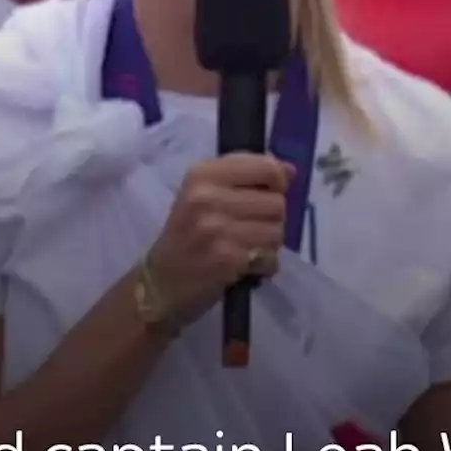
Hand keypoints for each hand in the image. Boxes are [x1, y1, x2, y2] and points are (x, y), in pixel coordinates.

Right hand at [145, 153, 292, 324]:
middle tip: (251, 228)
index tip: (268, 193)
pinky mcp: (226, 260)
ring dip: (269, 244)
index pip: (265, 167)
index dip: (277, 181)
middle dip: (272, 219)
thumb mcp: (204, 195)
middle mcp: (207, 197)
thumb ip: (246, 177)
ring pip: (277, 231)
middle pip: (277, 202)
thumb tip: (290, 170)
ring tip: (248, 247)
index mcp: (202, 174)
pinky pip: (270, 258)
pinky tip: (245, 266)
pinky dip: (264, 266)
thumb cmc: (186, 234)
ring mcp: (216, 229)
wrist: (159, 284)